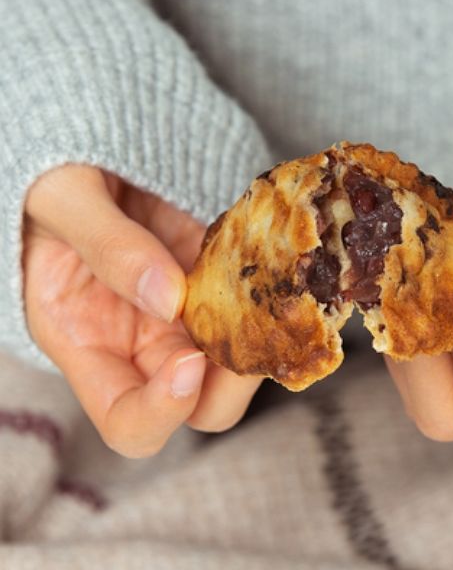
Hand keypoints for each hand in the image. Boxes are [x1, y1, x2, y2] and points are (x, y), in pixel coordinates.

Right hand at [24, 165, 260, 457]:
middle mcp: (143, 343)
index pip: (127, 422)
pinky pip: (255, 309)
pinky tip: (283, 269)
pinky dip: (274, 299)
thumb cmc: (53, 174)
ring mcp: (187, 316)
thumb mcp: (61, 198)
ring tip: (275, 299)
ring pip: (239, 363)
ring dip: (264, 342)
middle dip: (233, 384)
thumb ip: (108, 246)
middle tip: (252, 334)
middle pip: (201, 405)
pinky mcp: (218, 283)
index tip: (188, 362)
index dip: (162, 411)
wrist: (91, 147)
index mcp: (87, 343)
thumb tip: (168, 298)